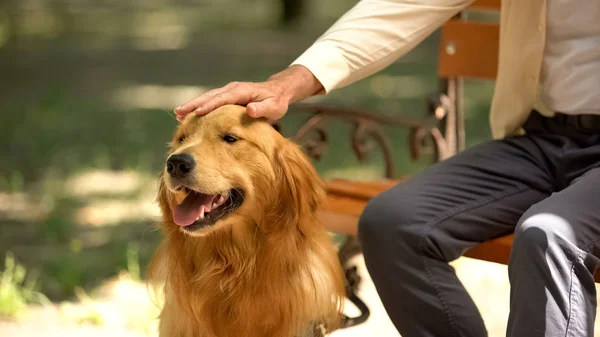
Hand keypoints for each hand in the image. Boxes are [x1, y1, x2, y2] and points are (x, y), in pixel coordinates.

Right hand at [174, 65, 322, 120]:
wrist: (277, 92)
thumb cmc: (276, 102)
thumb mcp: (273, 107)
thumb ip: (262, 109)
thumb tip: (250, 109)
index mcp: (241, 91)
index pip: (223, 98)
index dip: (210, 105)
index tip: (198, 112)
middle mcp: (232, 89)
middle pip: (210, 96)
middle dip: (194, 104)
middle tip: (179, 112)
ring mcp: (228, 92)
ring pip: (208, 97)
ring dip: (193, 105)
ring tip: (178, 114)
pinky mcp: (226, 97)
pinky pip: (211, 101)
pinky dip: (199, 106)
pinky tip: (189, 115)